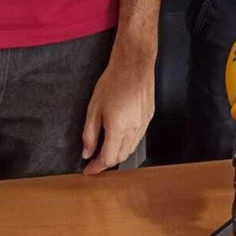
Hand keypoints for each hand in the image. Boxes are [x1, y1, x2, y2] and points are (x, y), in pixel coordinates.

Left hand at [81, 46, 154, 174]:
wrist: (134, 65)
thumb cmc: (113, 82)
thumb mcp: (93, 108)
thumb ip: (89, 134)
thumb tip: (87, 152)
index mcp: (118, 129)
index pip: (108, 159)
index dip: (96, 168)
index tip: (88, 170)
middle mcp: (134, 130)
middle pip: (121, 157)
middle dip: (107, 163)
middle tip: (94, 161)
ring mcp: (143, 124)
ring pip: (131, 149)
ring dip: (118, 154)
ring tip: (106, 150)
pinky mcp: (149, 117)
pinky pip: (138, 138)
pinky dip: (128, 143)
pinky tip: (120, 137)